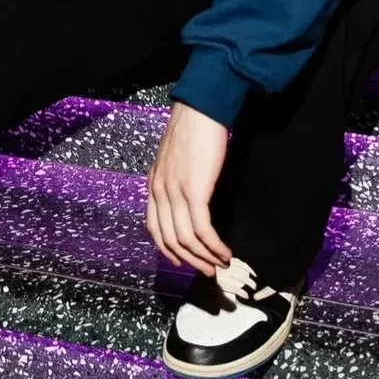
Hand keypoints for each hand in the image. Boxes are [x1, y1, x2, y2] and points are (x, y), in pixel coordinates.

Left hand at [146, 100, 231, 274]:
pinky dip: (214, 245)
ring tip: (221, 264)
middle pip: (169, 239)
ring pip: (186, 239)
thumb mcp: (175, 158)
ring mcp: (174, 192)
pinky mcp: (194, 191)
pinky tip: (225, 251)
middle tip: (208, 270)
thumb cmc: (193, 128)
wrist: (201, 108)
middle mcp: (159, 191)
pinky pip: (202, 229)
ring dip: (205, 257)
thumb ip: (175, 178)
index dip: (168, 249)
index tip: (184, 260)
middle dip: (190, 259)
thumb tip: (189, 199)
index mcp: (153, 183)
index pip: (154, 227)